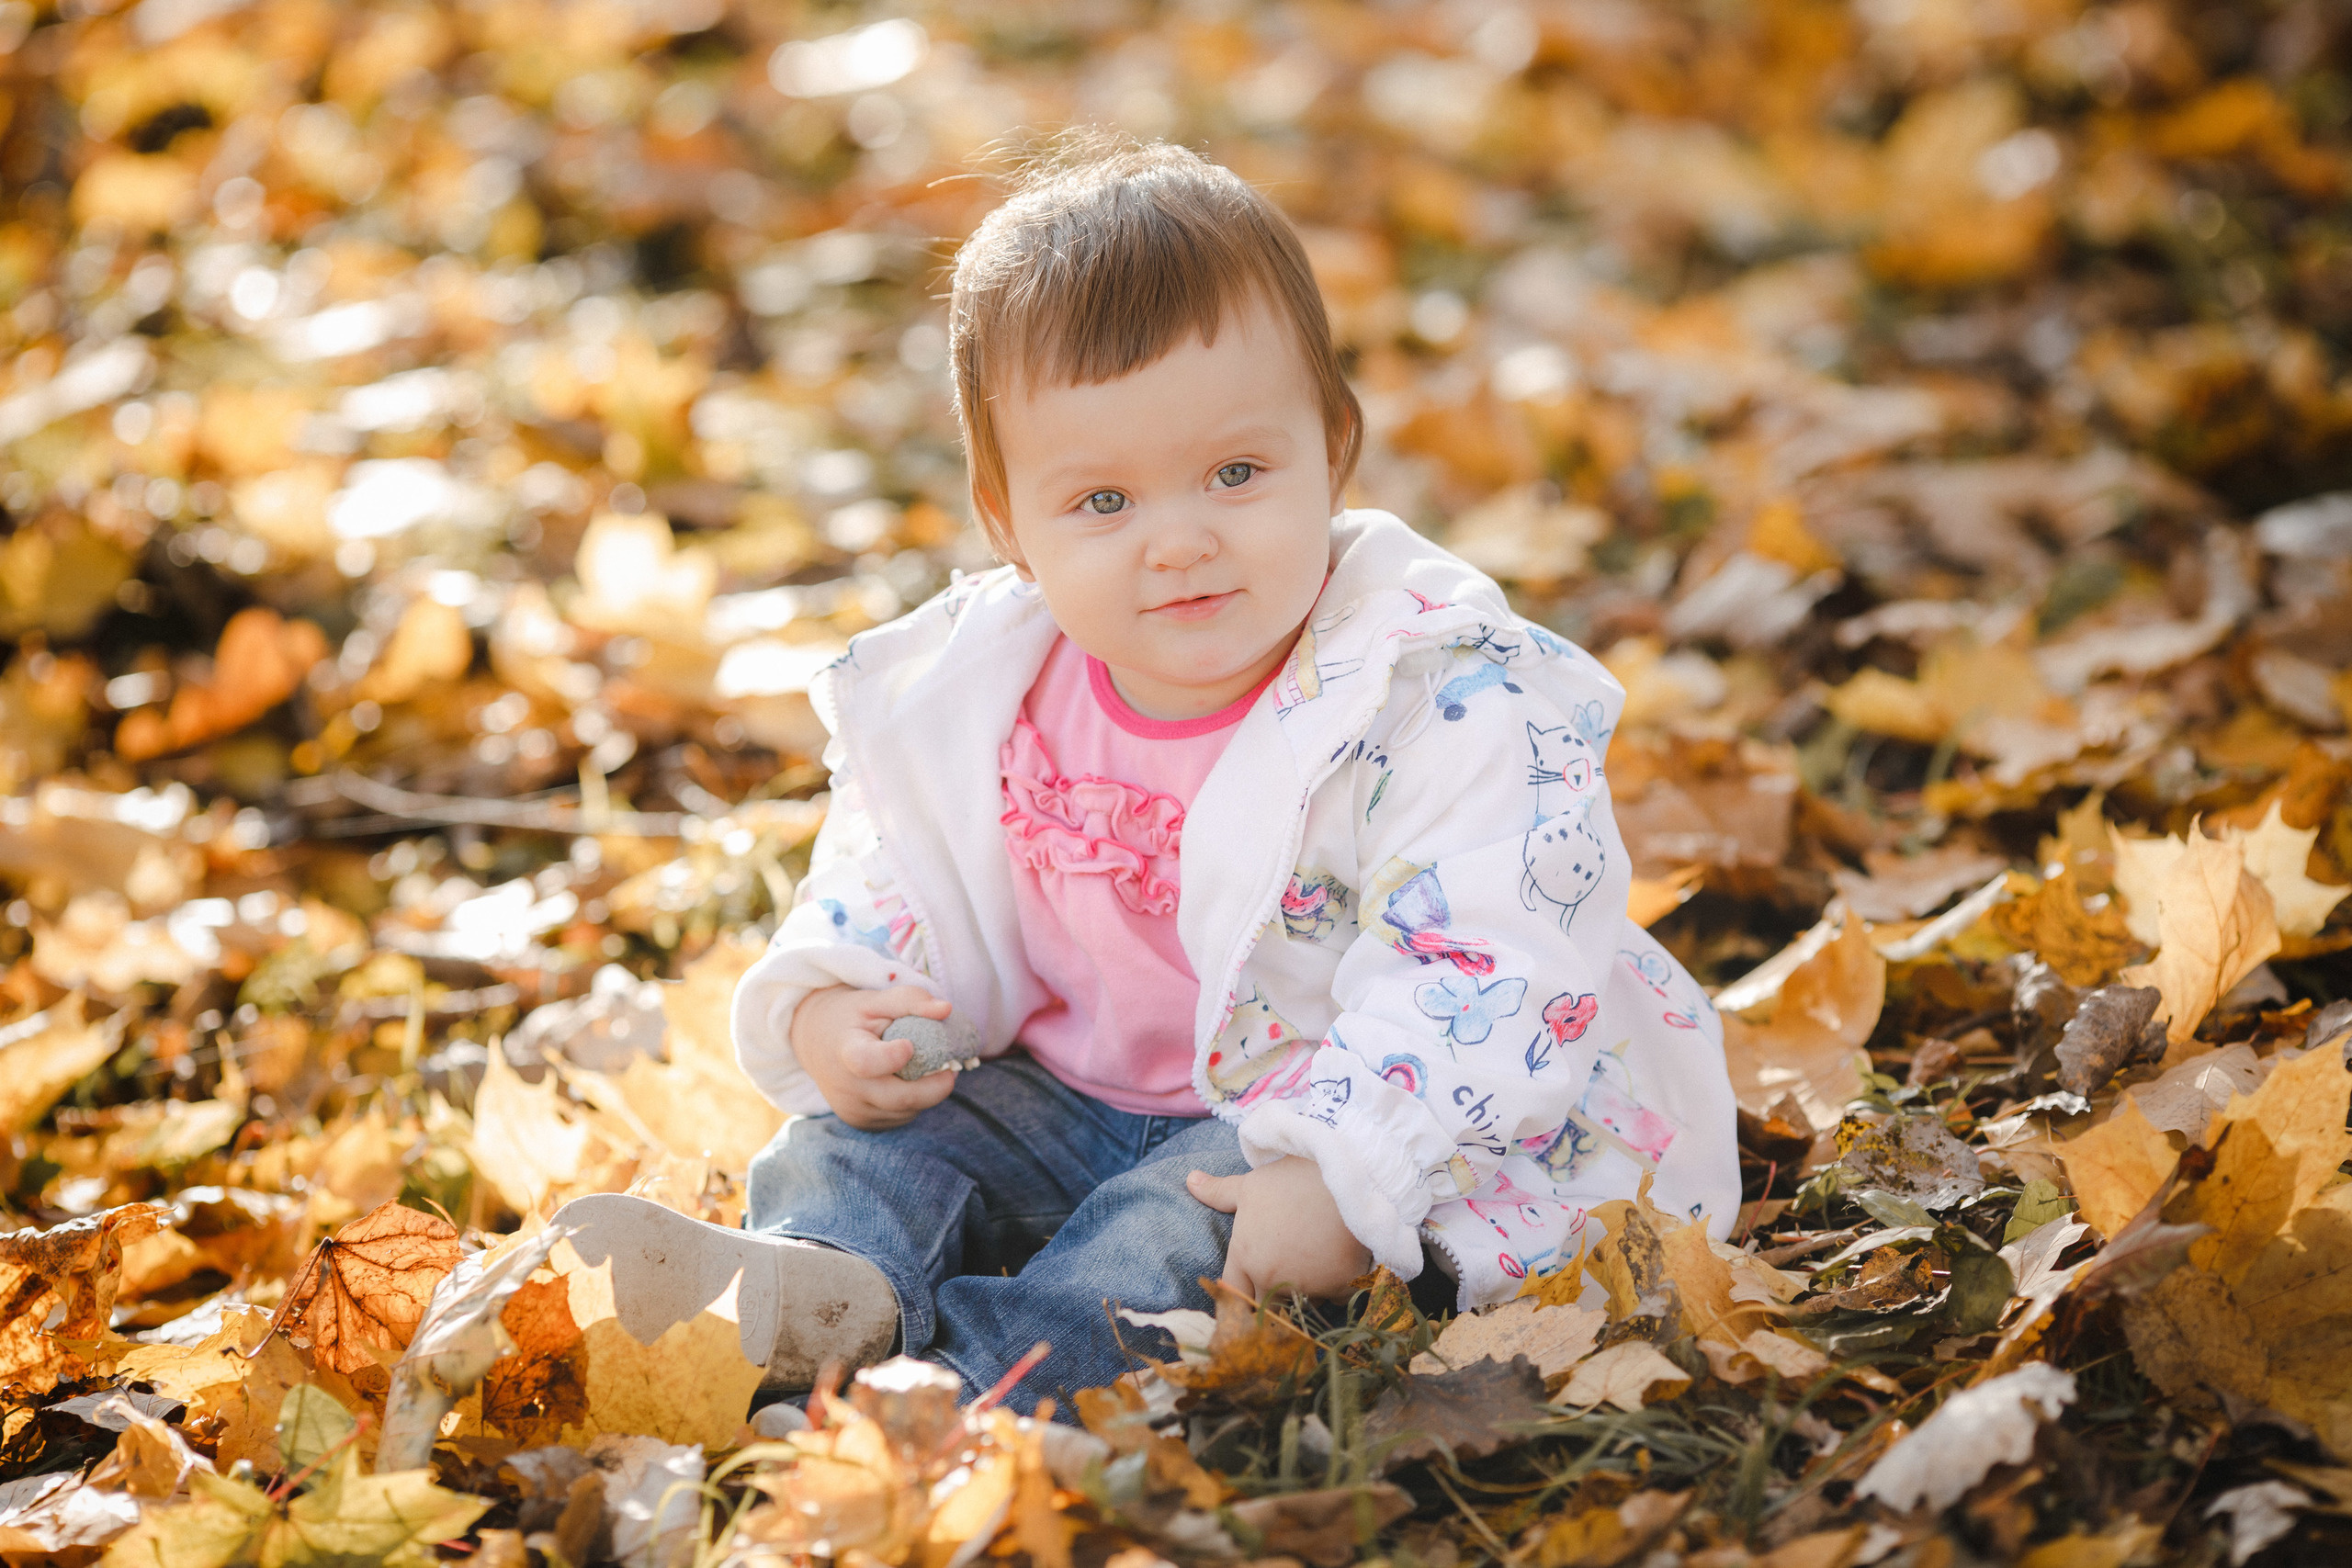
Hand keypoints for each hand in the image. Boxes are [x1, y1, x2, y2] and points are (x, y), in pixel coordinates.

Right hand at [789, 984, 957, 1129]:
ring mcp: (853, 1110)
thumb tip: (947, 1010)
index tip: (909, 1046)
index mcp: (846, 1051)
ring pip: (907, 1111)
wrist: (815, 1043)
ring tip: (923, 1070)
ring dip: (924, 1094)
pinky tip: (904, 1083)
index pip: (866, 1062)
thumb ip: (911, 1001)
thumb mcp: (875, 1000)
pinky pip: (899, 1118)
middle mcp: (846, 1088)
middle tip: (951, 1068)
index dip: (891, 1058)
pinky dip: (911, 1103)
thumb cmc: (850, 1018)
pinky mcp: (861, 1123)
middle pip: (901, 1098)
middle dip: (936, 1086)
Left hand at [1186, 1156, 1369, 1301]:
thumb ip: (1218, 1192)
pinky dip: (1336, 1288)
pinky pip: (1335, 1300)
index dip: (1239, 1295)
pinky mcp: (1339, 1288)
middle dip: (1272, 1299)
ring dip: (1305, 1294)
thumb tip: (1189, 1180)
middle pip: (1265, 1307)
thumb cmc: (1294, 1178)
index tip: (1248, 1294)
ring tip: (1316, 1265)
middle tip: (1286, 1278)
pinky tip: (1340, 1264)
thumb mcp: (1251, 1184)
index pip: (1232, 1294)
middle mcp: (1271, 1279)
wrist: (1349, 1175)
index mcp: (1245, 1257)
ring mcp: (1306, 1287)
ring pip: (1302, 1305)